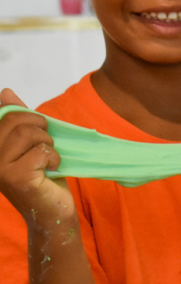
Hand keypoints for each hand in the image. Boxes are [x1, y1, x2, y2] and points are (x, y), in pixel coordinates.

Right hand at [0, 89, 74, 229]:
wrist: (52, 211)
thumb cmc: (42, 174)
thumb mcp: (30, 142)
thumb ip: (18, 118)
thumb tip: (6, 92)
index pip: (5, 114)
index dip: (26, 115)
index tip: (38, 128)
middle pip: (16, 120)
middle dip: (39, 126)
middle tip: (47, 144)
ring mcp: (0, 169)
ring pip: (28, 134)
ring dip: (47, 142)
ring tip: (48, 157)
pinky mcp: (16, 178)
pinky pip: (41, 151)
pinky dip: (53, 157)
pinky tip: (51, 169)